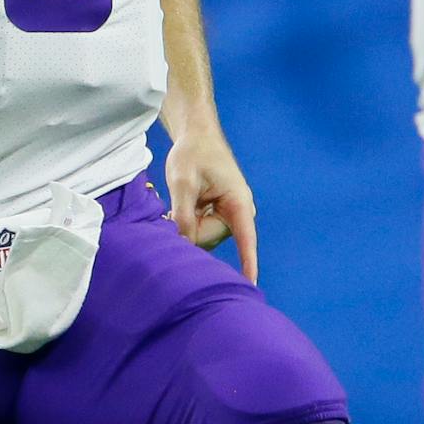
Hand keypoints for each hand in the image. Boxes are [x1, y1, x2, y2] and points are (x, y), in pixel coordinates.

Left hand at [164, 126, 259, 283]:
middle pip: (208, 239)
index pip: (245, 239)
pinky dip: (187, 224)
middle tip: (173, 206)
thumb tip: (183, 245)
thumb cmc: (192, 153)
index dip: (247, 264)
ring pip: (201, 238)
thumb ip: (183, 215)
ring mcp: (229, 216)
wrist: (197, 136)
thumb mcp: (183, 181)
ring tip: (181, 200)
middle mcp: (238, 213)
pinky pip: (200, 232)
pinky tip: (183, 205)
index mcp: (238, 202)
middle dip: (188, 230)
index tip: (250, 287)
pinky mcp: (219, 217)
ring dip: (186, 226)